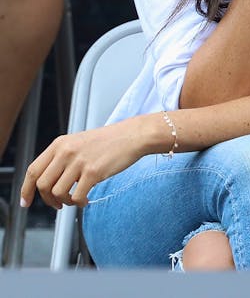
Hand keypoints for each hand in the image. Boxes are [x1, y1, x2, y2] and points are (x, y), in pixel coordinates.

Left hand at [20, 117, 153, 208]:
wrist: (132, 135)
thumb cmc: (108, 141)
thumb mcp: (78, 143)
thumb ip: (61, 158)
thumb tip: (48, 183)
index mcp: (60, 144)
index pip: (33, 170)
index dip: (26, 189)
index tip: (26, 201)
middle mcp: (66, 152)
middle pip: (43, 184)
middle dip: (48, 200)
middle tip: (57, 204)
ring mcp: (79, 162)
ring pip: (58, 193)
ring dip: (65, 202)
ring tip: (75, 199)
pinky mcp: (93, 172)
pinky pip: (76, 196)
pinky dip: (79, 203)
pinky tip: (86, 200)